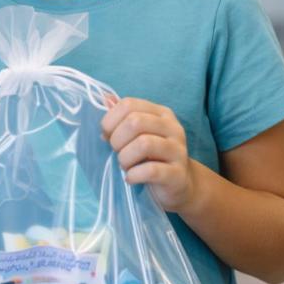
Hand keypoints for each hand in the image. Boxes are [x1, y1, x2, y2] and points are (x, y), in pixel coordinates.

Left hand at [101, 97, 193, 211]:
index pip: (129, 104)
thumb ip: (122, 118)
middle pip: (135, 122)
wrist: (179, 184)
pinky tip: (130, 178)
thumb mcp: (137, 135)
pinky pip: (151, 170)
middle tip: (117, 152)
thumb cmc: (153, 157)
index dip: (110, 120)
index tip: (107, 135)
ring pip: (144, 144)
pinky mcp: (178, 174)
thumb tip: (105, 99)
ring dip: (125, 157)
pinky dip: (134, 175)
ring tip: (125, 166)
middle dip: (117, 139)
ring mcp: (178, 150)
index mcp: (161, 113)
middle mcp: (172, 127)